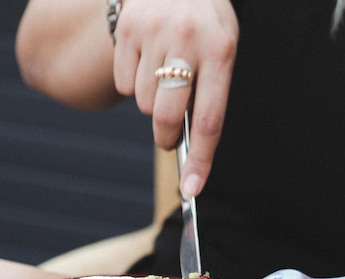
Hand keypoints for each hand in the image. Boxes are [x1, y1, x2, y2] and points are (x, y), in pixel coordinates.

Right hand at [113, 0, 238, 197]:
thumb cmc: (204, 23)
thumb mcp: (221, 48)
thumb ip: (210, 94)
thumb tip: (187, 147)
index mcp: (221, 49)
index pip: (209, 120)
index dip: (200, 160)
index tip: (191, 189)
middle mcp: (187, 39)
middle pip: (165, 118)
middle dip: (166, 138)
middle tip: (169, 138)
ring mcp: (153, 32)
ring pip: (143, 103)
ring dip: (152, 100)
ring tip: (163, 71)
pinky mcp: (126, 29)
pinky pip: (123, 83)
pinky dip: (133, 81)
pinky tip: (146, 58)